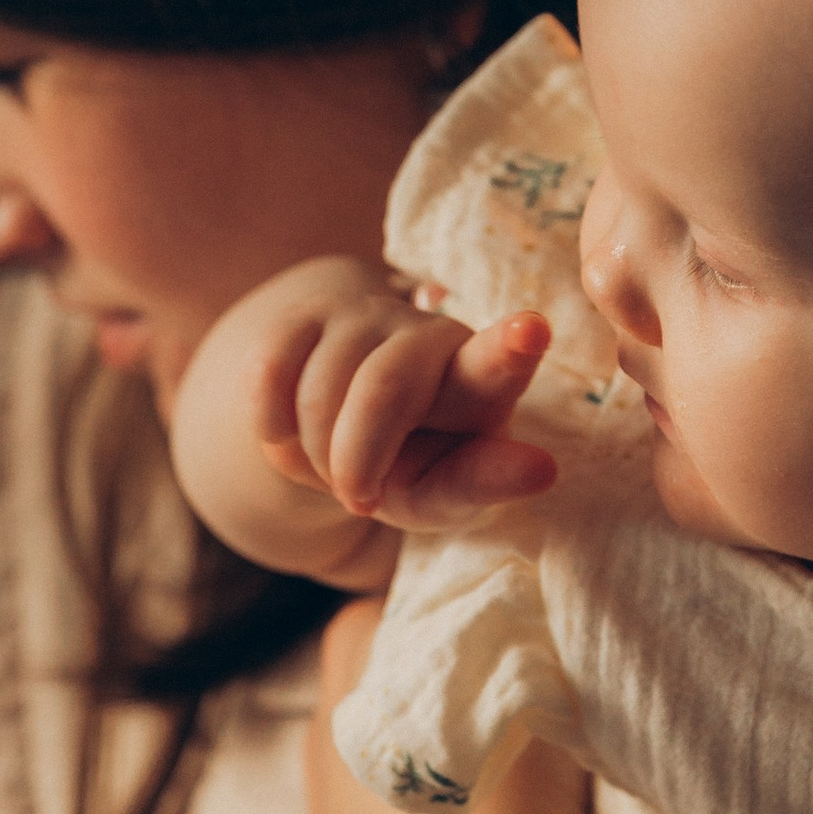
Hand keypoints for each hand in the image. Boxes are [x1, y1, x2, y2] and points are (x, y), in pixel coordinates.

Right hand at [181, 258, 557, 537]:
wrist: (339, 435)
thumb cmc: (411, 468)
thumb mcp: (442, 491)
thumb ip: (482, 482)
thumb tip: (543, 468)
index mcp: (482, 381)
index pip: (494, 364)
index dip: (509, 348)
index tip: (530, 331)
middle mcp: (427, 333)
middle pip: (384, 387)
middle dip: (357, 460)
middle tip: (359, 498)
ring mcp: (364, 316)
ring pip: (320, 392)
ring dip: (317, 455)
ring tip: (335, 462)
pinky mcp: (301, 317)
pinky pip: (269, 377)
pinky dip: (273, 429)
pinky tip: (293, 430)